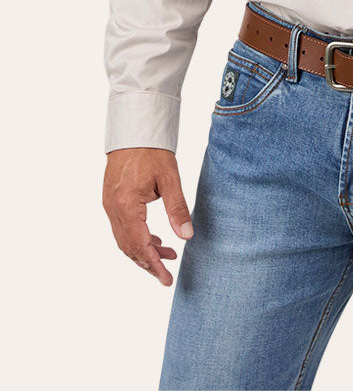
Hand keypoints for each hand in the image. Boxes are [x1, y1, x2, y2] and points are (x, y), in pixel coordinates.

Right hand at [102, 147, 193, 285]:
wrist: (134, 130)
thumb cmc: (152, 151)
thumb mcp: (170, 179)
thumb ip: (177, 209)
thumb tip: (186, 236)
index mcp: (126, 204)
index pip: (139, 245)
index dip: (153, 265)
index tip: (166, 279)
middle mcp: (113, 208)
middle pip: (128, 247)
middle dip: (148, 262)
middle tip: (168, 273)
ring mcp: (108, 204)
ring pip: (123, 240)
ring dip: (143, 251)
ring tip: (168, 254)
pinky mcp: (110, 200)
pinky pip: (121, 228)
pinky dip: (137, 238)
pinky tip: (155, 239)